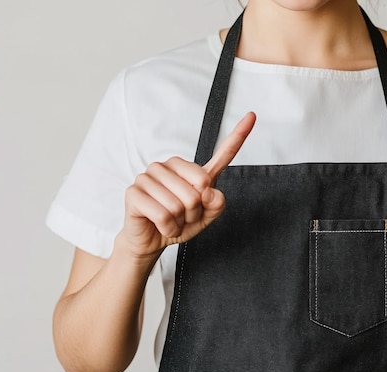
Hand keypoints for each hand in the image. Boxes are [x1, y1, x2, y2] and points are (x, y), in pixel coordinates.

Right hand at [116, 112, 255, 259]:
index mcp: (193, 170)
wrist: (151, 240)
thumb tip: (210, 192)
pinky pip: (163, 215)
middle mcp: (170, 166)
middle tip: (183, 217)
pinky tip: (161, 226)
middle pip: (199, 190)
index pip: (222, 152)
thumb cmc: (178, 224)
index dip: (239, 135)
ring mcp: (150, 176)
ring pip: (179, 205)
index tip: (252, 116)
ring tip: (171, 221)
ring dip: (179, 222)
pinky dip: (167, 229)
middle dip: (194, 213)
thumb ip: (216, 205)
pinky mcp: (135, 191)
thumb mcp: (205, 217)